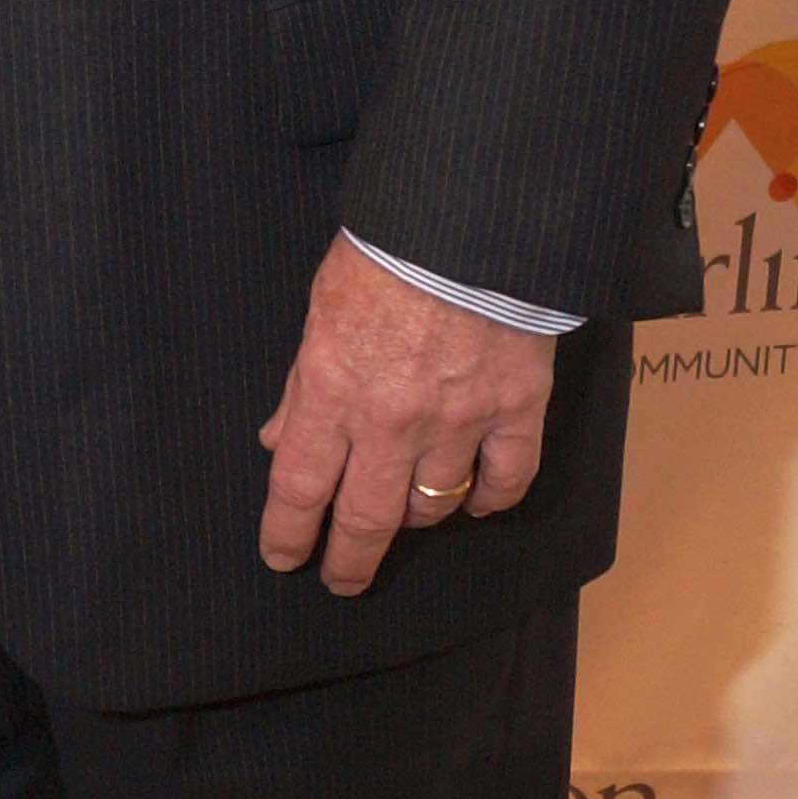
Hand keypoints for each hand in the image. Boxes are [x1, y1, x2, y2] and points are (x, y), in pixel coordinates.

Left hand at [257, 241, 553, 598]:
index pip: (300, 488)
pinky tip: (479, 502)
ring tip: (406, 517)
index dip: (289, 534)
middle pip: (366, 520)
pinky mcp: (517, 408)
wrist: (472, 219)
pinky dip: (490, 500)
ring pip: (433, 505)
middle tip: (342, 580)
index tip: (283, 557)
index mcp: (331, 391)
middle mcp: (391, 421)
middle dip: (349, 561)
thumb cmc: (387, 250)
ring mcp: (458, 421)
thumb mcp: (321, 310)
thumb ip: (302, 383)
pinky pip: (506, 479)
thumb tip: (280, 439)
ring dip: (415, 520)